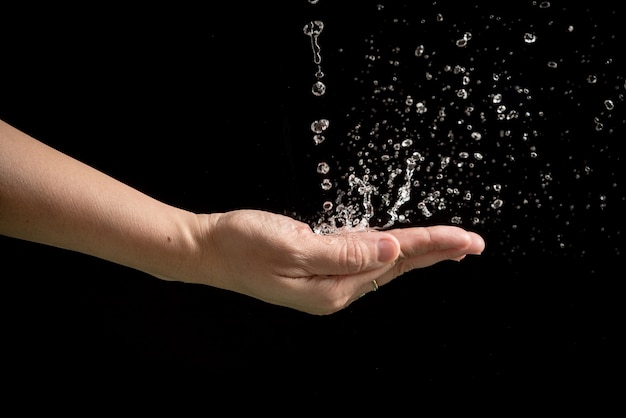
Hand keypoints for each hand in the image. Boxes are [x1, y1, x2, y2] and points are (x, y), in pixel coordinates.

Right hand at [179, 209, 484, 314]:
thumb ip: (345, 251)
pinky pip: (361, 258)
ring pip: (381, 263)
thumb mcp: (294, 248)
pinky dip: (386, 250)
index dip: (432, 245)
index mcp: (333, 288)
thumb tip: (392, 250)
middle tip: (472, 244)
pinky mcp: (316, 267)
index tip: (467, 239)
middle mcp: (334, 289)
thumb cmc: (243, 245)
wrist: (207, 249)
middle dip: (435, 252)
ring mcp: (325, 281)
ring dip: (415, 252)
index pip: (394, 261)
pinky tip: (399, 248)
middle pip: (395, 266)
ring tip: (446, 246)